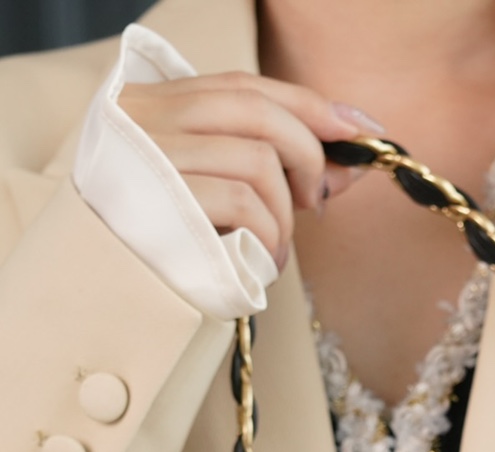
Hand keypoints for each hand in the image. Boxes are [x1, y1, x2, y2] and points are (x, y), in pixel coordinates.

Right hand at [118, 73, 381, 270]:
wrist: (99, 287)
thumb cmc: (162, 242)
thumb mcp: (212, 190)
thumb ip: (269, 170)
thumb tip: (347, 167)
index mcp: (159, 105)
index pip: (246, 87)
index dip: (310, 105)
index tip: (361, 128)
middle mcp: (151, 118)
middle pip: (261, 116)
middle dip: (307, 158)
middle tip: (313, 202)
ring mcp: (154, 157)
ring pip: (259, 162)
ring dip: (285, 216)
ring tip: (274, 249)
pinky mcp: (164, 202)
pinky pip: (244, 204)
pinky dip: (268, 237)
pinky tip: (260, 262)